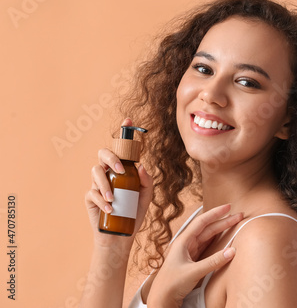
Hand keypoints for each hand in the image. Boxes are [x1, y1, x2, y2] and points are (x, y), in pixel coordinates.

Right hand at [84, 118, 152, 248]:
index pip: (122, 149)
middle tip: (120, 170)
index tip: (128, 121)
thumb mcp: (146, 197)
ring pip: (96, 172)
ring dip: (105, 184)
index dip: (124, 133)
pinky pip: (92, 192)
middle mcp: (109, 173)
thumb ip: (147, 182)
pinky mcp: (90, 197)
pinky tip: (110, 209)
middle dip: (111, 158)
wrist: (121, 235)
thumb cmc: (133, 213)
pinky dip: (101, 200)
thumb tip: (141, 166)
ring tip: (113, 198)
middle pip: (104, 154)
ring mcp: (98, 184)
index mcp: (123, 170)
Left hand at [148, 204, 242, 306]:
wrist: (161, 299)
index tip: (228, 207)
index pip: (202, 222)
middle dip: (223, 221)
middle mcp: (186, 244)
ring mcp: (189, 252)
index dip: (216, 213)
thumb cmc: (171, 284)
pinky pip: (206, 246)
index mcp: (183, 241)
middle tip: (238, 215)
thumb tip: (232, 251)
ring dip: (220, 230)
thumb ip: (213, 261)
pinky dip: (216, 241)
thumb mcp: (194, 272)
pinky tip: (223, 238)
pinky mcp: (192, 261)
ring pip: (207, 237)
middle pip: (207, 228)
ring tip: (233, 223)